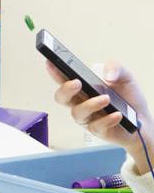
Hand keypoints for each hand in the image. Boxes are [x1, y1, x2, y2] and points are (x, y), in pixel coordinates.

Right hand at [46, 59, 152, 174]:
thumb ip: (116, 68)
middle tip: (77, 83)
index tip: (50, 62)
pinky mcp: (98, 130)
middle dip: (65, 90)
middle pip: (61, 98)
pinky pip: (96, 126)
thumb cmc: (128, 98)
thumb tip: (107, 75)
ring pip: (77, 113)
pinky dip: (107, 120)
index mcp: (83, 87)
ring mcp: (88, 117)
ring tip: (106, 99)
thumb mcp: (126, 77)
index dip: (54, 71)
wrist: (143, 120)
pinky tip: (117, 115)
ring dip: (90, 105)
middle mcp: (81, 102)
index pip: (64, 78)